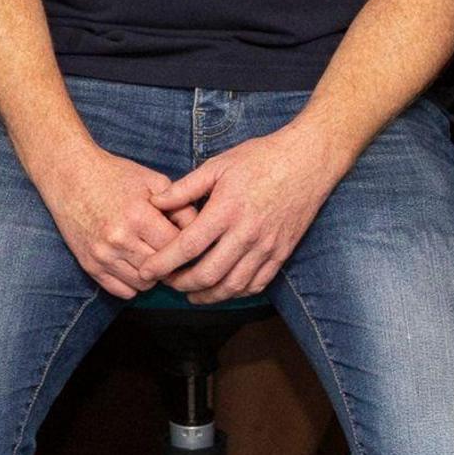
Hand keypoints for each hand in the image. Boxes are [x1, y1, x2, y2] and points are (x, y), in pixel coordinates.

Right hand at [36, 137, 205, 299]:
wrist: (69, 175)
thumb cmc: (114, 175)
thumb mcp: (153, 181)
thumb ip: (181, 206)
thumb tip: (202, 231)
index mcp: (138, 216)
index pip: (176, 247)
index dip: (187, 247)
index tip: (190, 244)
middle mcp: (119, 239)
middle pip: (161, 269)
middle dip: (172, 263)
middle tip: (173, 254)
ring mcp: (102, 255)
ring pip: (144, 284)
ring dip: (153, 275)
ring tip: (152, 257)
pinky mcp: (89, 265)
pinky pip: (123, 291)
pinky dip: (134, 283)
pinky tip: (135, 265)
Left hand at [151, 120, 354, 303]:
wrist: (307, 161)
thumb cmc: (260, 158)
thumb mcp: (218, 165)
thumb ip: (185, 188)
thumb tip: (155, 203)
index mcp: (226, 210)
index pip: (188, 246)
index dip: (163, 263)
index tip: (146, 271)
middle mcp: (246, 233)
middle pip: (208, 273)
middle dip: (181, 284)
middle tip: (166, 283)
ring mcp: (266, 246)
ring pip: (232, 285)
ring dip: (208, 295)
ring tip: (191, 294)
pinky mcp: (282, 253)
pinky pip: (257, 284)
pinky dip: (236, 292)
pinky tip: (223, 289)